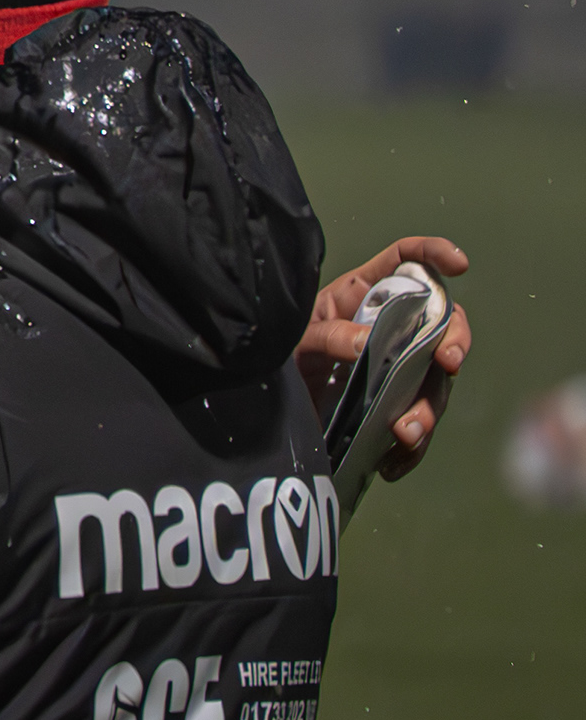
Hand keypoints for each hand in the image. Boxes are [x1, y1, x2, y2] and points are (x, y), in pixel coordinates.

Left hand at [297, 236, 471, 483]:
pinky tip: (393, 464)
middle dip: (455, 340)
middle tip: (448, 361)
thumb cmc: (277, 358)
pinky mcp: (389, 411)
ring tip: (406, 433)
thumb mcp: (294, 341)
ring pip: (433, 384)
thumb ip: (326, 336)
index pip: (405, 262)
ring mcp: (394, 372)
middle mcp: (388, 331)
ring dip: (429, 409)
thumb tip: (364, 342)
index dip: (433, 254)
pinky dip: (410, 450)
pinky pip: (415, 430)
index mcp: (364, 297)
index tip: (458, 264)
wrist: (261, 412)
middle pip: (441, 325)